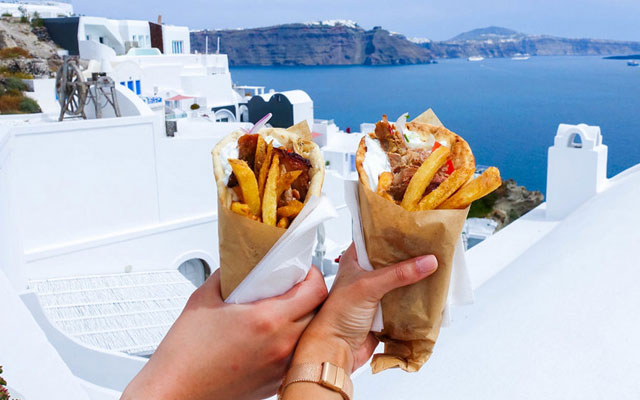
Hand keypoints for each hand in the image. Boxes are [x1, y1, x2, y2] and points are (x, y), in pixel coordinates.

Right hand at [122, 266, 327, 399]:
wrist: (174, 392)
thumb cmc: (185, 355)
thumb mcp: (203, 300)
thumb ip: (226, 276)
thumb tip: (238, 266)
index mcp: (267, 320)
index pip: (315, 291)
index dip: (313, 276)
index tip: (303, 271)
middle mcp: (280, 345)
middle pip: (318, 312)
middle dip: (311, 295)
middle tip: (295, 287)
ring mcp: (280, 366)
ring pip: (310, 335)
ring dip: (303, 319)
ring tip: (284, 310)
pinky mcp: (275, 382)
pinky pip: (295, 355)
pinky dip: (291, 342)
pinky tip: (271, 336)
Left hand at [289, 244, 437, 373]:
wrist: (336, 350)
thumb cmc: (337, 316)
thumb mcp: (368, 286)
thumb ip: (399, 274)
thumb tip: (427, 262)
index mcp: (355, 260)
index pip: (377, 239)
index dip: (396, 232)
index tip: (417, 227)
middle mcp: (366, 274)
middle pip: (394, 260)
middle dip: (412, 256)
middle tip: (434, 247)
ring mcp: (377, 293)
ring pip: (402, 281)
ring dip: (416, 278)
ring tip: (438, 266)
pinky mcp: (385, 311)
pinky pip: (405, 301)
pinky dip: (416, 298)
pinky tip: (431, 291)